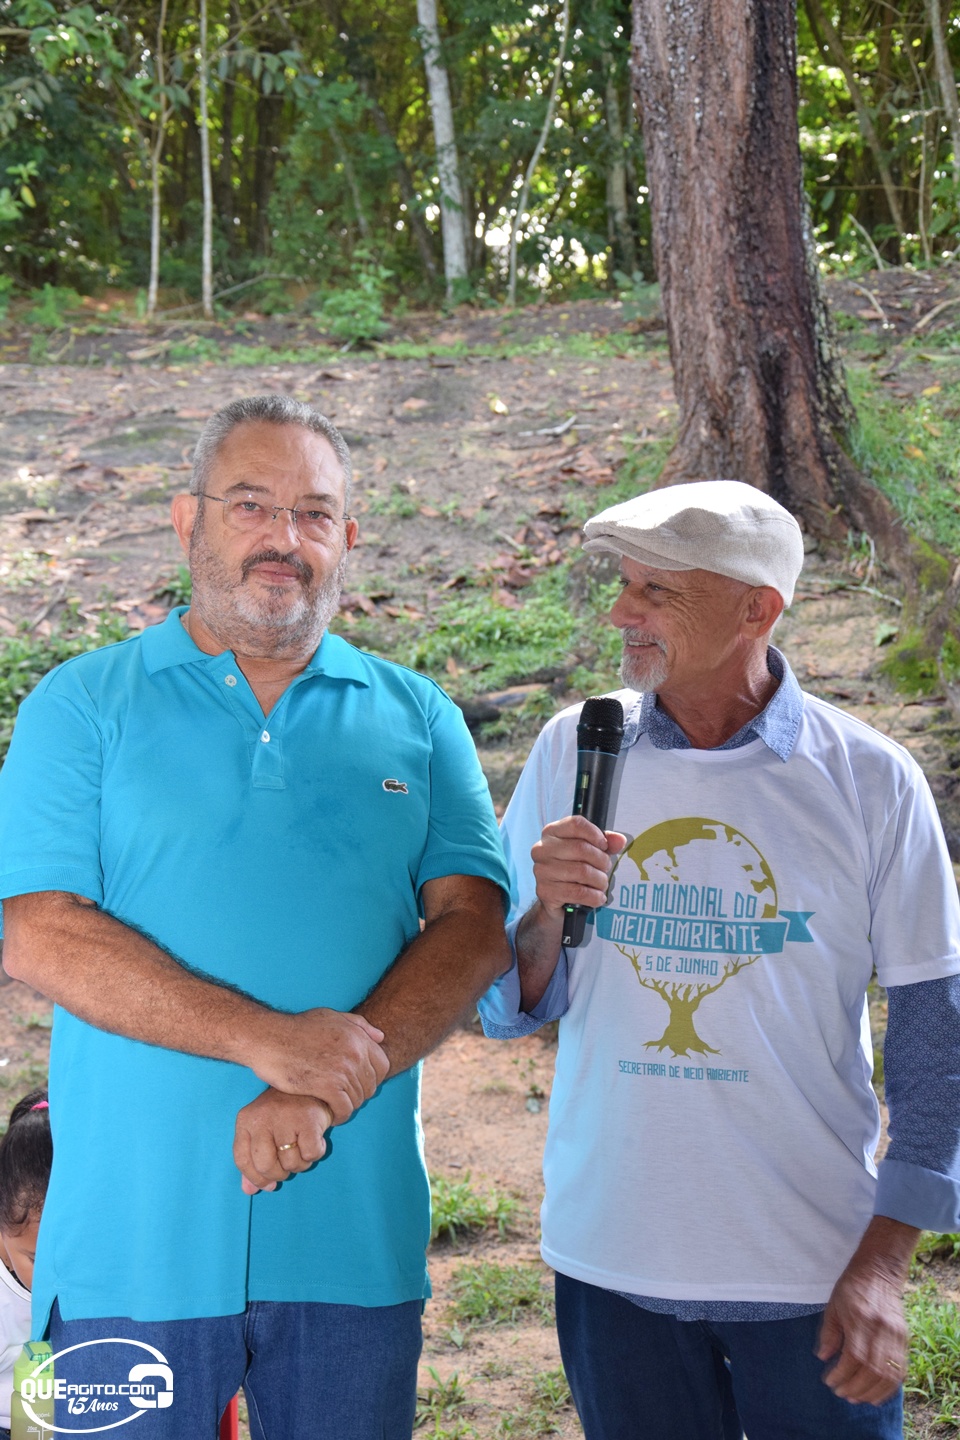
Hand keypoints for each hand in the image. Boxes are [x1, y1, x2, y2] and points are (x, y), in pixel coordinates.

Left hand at [234, 1089, 332, 1194]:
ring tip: (302, 1147)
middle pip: (265, 1165)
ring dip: (300, 1163)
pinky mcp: (308, 1120)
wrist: (311, 1087)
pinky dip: (315, 1154)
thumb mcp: (261, 1133)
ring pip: (291, 1163)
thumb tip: (249, 1190)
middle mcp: (262, 1117)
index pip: (242, 1160)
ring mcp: (285, 1118)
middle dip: (279, 1173)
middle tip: (288, 1164)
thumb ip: (253, 1161)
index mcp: (246, 1120)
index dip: (255, 1178)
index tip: (269, 1184)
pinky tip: (315, 1140)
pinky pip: (310, 1154)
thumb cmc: (283, 1115)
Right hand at [249, 1008, 389, 1124]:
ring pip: (358, 1099)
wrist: (270, 1039)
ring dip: (348, 1106)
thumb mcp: (330, 1016)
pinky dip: (340, 1116)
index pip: (383, 1065)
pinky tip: (331, 1116)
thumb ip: (358, 1025)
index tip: (359, 1083)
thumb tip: (380, 1038)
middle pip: (371, 1085)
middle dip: (360, 1094)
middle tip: (345, 1098)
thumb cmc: (297, 1028)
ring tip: (336, 1107)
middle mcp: (354, 1052)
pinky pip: (344, 1108)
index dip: (372, 1077)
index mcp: (357, 1036)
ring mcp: (342, 1070)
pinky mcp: (327, 1086)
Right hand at [531, 816, 626, 920]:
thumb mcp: (589, 852)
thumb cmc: (572, 870)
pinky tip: (598, 897)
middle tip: (605, 869)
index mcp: (552, 832)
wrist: (555, 899)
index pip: (576, 824)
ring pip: (582, 871)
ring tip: (601, 883)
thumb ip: (604, 844)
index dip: (595, 834)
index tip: (604, 846)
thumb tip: (619, 840)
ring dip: (599, 880)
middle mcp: (542, 849)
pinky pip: (578, 892)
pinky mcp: (545, 891)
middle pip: (581, 848)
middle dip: (601, 861)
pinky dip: (594, 896)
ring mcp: (542, 870)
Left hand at [817, 1233, 912, 1404]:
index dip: (842, 1374)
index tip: (830, 1382)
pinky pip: (901, 1370)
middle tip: (841, 1393)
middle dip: (855, 1387)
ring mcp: (896, 1335)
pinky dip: (889, 1387)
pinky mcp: (905, 1338)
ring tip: (856, 1398)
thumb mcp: (833, 1305)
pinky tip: (876, 1394)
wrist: (879, 1271)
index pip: (854, 1356)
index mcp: (860, 1318)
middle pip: (872, 1370)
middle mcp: (881, 1329)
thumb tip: (823, 1358)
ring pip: (889, 1374)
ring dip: (872, 1392)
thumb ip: (829, 1332)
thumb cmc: (852, 1287)